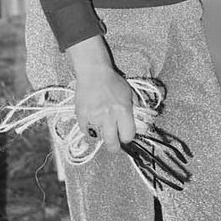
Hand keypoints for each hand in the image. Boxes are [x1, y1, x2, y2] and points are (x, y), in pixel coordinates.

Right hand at [67, 36, 136, 151]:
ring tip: (103, 128)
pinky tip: (93, 123)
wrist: (93, 73)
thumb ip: (134, 109)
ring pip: (99, 138)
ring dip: (101, 135)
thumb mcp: (129, 93)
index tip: (126, 137)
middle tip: (115, 146)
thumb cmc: (112, 81)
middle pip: (112, 144)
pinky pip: (86, 132)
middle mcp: (109, 116)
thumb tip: (139, 123)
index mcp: (123, 110)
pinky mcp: (81, 116)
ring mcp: (94, 117)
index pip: (128, 135)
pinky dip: (89, 130)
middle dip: (115, 147)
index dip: (127, 138)